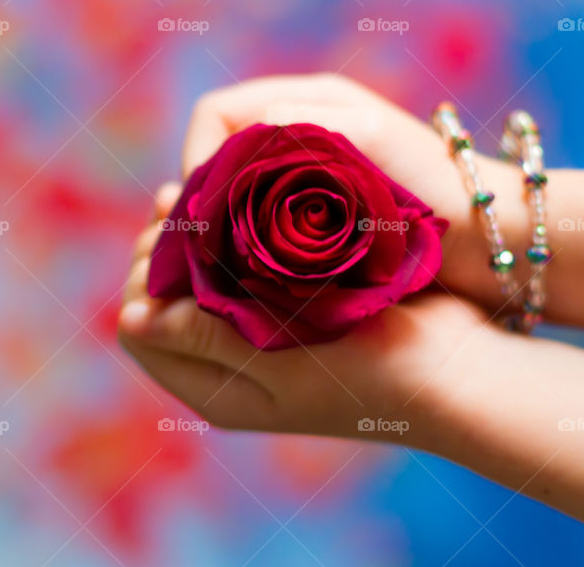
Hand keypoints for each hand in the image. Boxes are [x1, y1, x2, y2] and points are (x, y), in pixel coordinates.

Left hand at [118, 183, 500, 442]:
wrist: (453, 372)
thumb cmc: (373, 376)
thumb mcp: (283, 368)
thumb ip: (207, 343)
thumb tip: (130, 318)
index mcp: (214, 389)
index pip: (138, 328)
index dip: (140, 279)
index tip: (166, 236)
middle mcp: (224, 367)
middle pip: (159, 297)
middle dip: (164, 249)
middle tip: (185, 203)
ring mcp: (253, 337)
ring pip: (194, 277)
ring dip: (195, 237)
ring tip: (210, 194)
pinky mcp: (284, 308)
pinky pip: (234, 268)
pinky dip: (229, 238)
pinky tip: (243, 205)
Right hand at [180, 73, 526, 311]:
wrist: (491, 233)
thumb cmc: (438, 182)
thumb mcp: (370, 139)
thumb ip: (303, 129)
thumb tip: (237, 146)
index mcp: (307, 100)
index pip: (214, 113)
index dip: (197, 156)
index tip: (203, 207)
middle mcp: (298, 130)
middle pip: (218, 154)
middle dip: (205, 195)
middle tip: (206, 243)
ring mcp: (305, 173)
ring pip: (234, 191)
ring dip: (224, 222)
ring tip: (223, 260)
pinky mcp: (315, 213)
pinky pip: (257, 219)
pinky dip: (246, 240)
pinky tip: (251, 268)